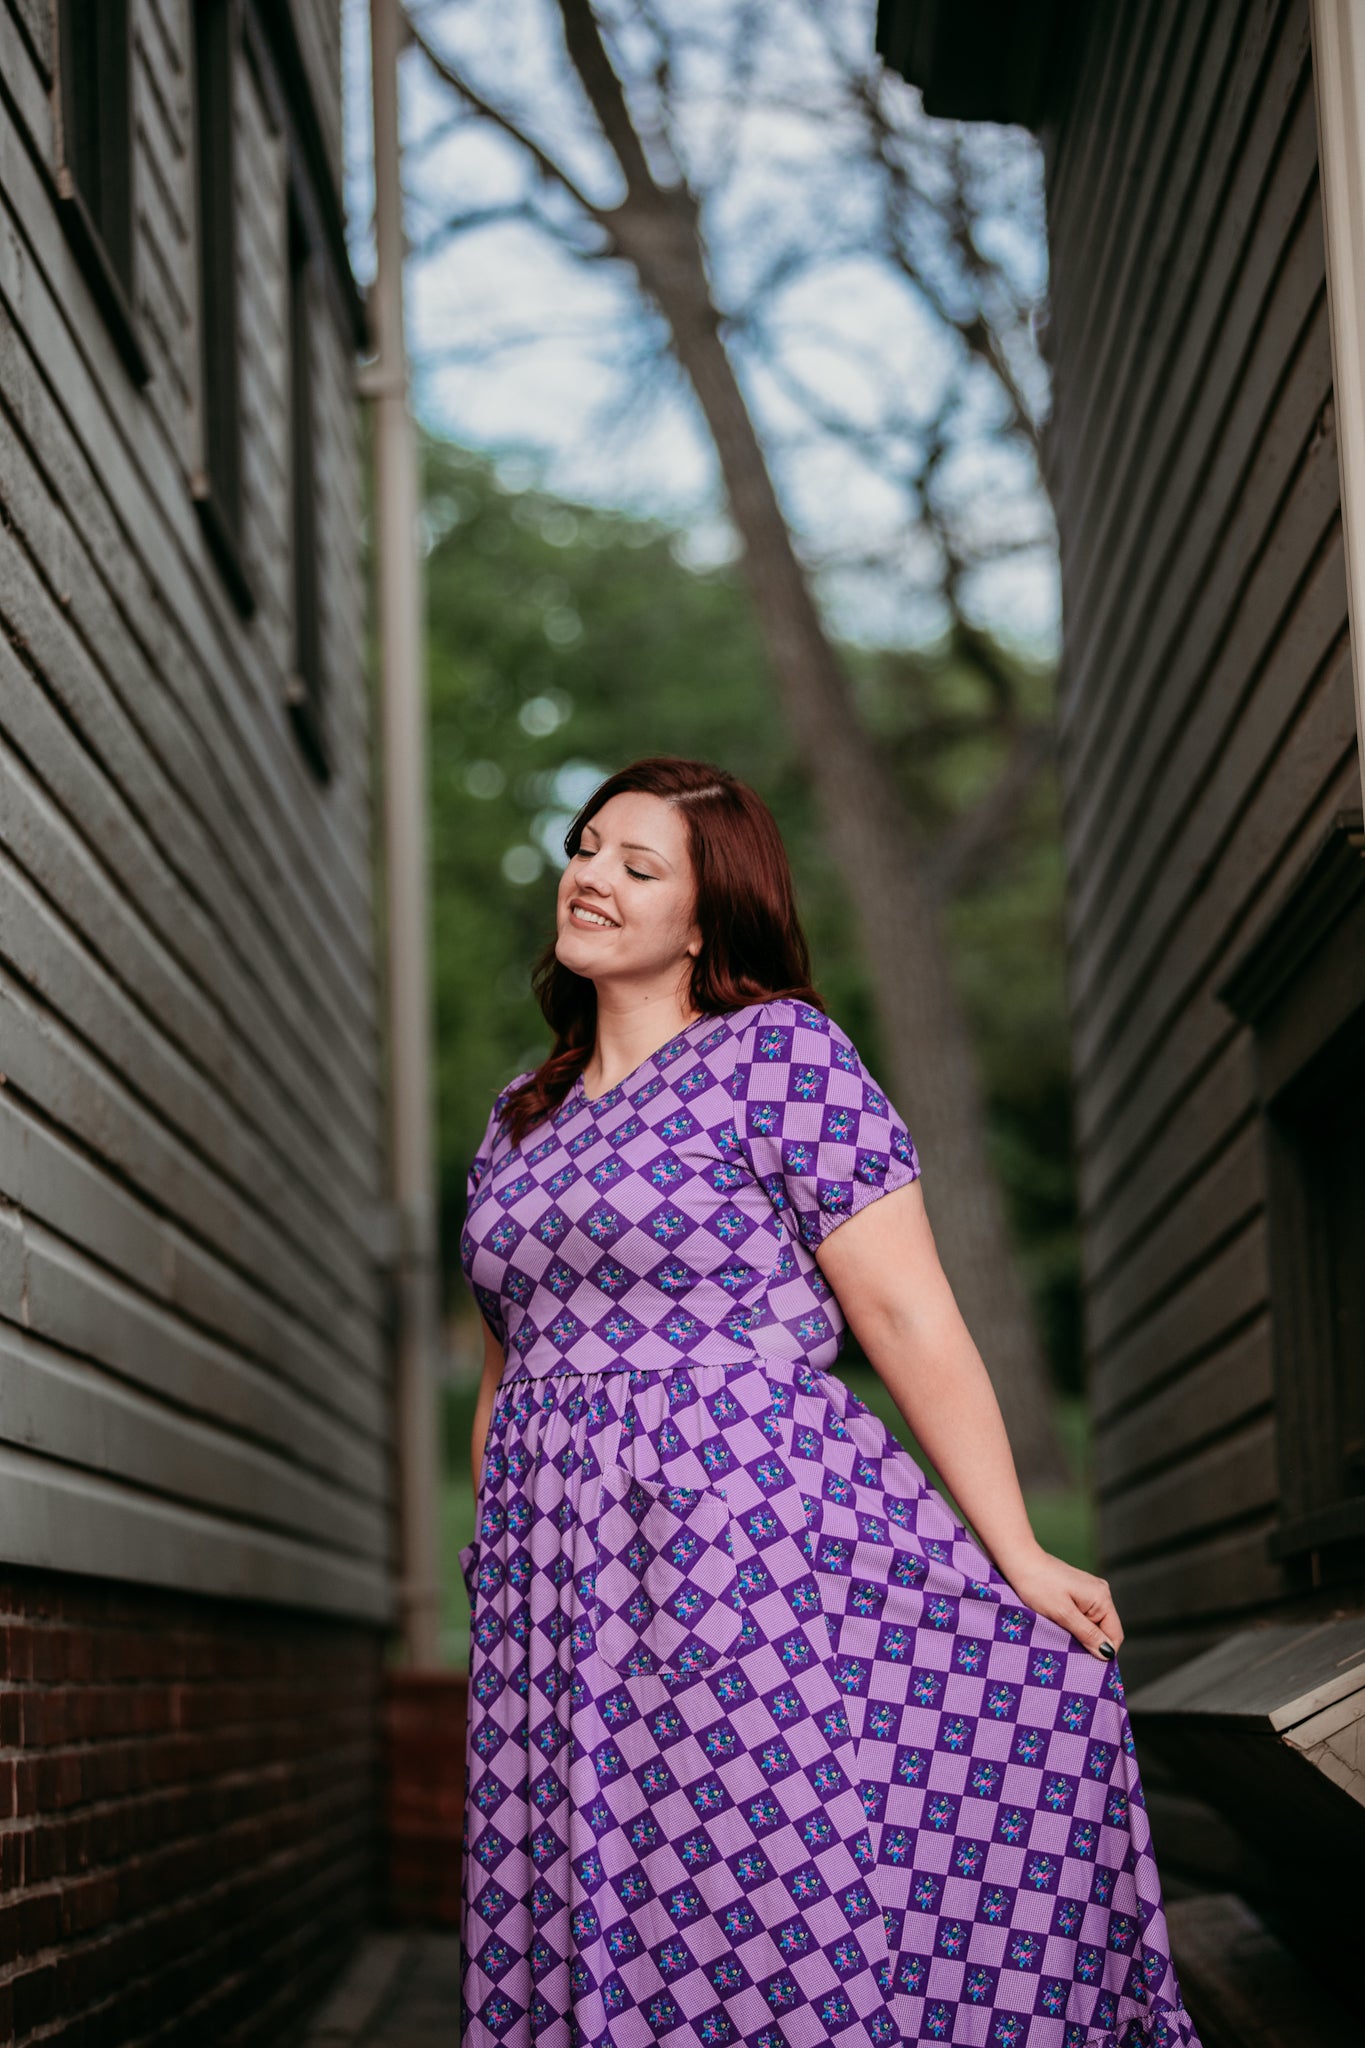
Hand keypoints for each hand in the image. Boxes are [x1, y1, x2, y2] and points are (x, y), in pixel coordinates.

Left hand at [996, 1547, 1122, 1661]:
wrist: (1019, 1560)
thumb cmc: (1038, 1585)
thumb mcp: (1063, 1614)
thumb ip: (1087, 1634)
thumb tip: (1108, 1653)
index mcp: (1102, 1598)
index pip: (1115, 1635)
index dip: (1103, 1653)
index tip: (1084, 1664)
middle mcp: (1101, 1593)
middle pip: (1104, 1630)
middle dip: (1089, 1644)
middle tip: (1068, 1652)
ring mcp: (1090, 1591)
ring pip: (1092, 1624)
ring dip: (1079, 1634)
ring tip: (1060, 1637)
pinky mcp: (1078, 1591)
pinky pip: (1083, 1615)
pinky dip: (1073, 1624)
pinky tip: (1058, 1625)